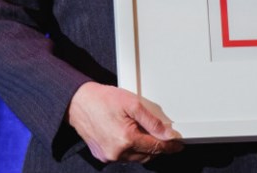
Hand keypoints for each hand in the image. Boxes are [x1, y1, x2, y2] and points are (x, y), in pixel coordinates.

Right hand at [67, 82, 183, 163]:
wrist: (78, 103)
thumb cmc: (103, 100)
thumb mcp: (133, 104)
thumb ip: (152, 121)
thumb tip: (167, 134)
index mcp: (126, 139)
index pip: (155, 147)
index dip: (169, 146)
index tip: (178, 145)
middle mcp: (117, 152)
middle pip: (146, 155)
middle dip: (157, 147)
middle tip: (165, 137)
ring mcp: (108, 156)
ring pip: (135, 158)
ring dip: (144, 149)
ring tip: (146, 134)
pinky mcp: (102, 156)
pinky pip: (123, 157)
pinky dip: (131, 150)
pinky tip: (131, 137)